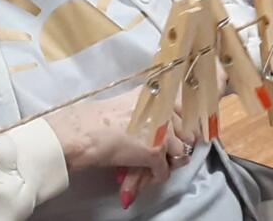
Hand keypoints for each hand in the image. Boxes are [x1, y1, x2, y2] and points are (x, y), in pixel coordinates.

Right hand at [45, 89, 194, 180]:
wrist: (85, 131)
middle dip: (177, 145)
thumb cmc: (98, 118)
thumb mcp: (130, 103)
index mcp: (158, 95)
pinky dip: (156, 176)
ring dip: (168, 162)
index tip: (180, 133)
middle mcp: (165, 110)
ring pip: (181, 153)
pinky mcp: (156, 152)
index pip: (185, 110)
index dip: (183, 125)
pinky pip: (165, 171)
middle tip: (163, 151)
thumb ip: (150, 108)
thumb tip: (161, 121)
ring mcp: (163, 131)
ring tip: (153, 165)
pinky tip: (146, 175)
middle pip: (187, 133)